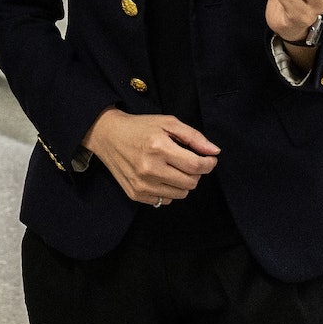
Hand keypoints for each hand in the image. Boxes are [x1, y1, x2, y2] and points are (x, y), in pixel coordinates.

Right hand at [82, 109, 219, 204]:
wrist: (108, 136)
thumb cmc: (140, 127)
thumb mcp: (167, 122)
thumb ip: (193, 137)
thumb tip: (214, 152)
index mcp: (158, 148)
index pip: (196, 166)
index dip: (209, 164)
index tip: (210, 159)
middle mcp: (149, 169)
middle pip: (191, 183)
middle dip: (197, 173)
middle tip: (191, 162)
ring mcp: (141, 184)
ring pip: (180, 194)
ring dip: (183, 182)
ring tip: (174, 168)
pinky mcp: (135, 194)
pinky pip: (165, 201)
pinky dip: (168, 190)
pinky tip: (161, 176)